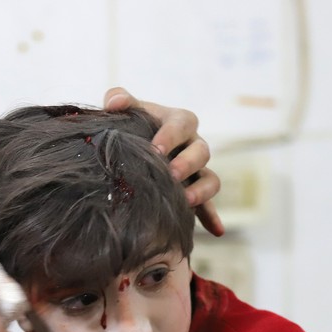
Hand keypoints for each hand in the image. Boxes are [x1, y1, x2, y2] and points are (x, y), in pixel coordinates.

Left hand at [103, 87, 223, 236]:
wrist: (131, 148)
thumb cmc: (132, 125)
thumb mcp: (127, 111)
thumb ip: (120, 100)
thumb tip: (115, 102)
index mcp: (178, 122)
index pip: (183, 123)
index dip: (171, 135)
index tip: (155, 148)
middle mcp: (192, 146)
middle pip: (202, 151)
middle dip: (187, 163)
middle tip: (170, 174)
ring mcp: (196, 171)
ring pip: (210, 178)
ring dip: (202, 190)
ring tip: (186, 201)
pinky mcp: (194, 193)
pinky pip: (208, 205)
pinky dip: (212, 217)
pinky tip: (216, 231)